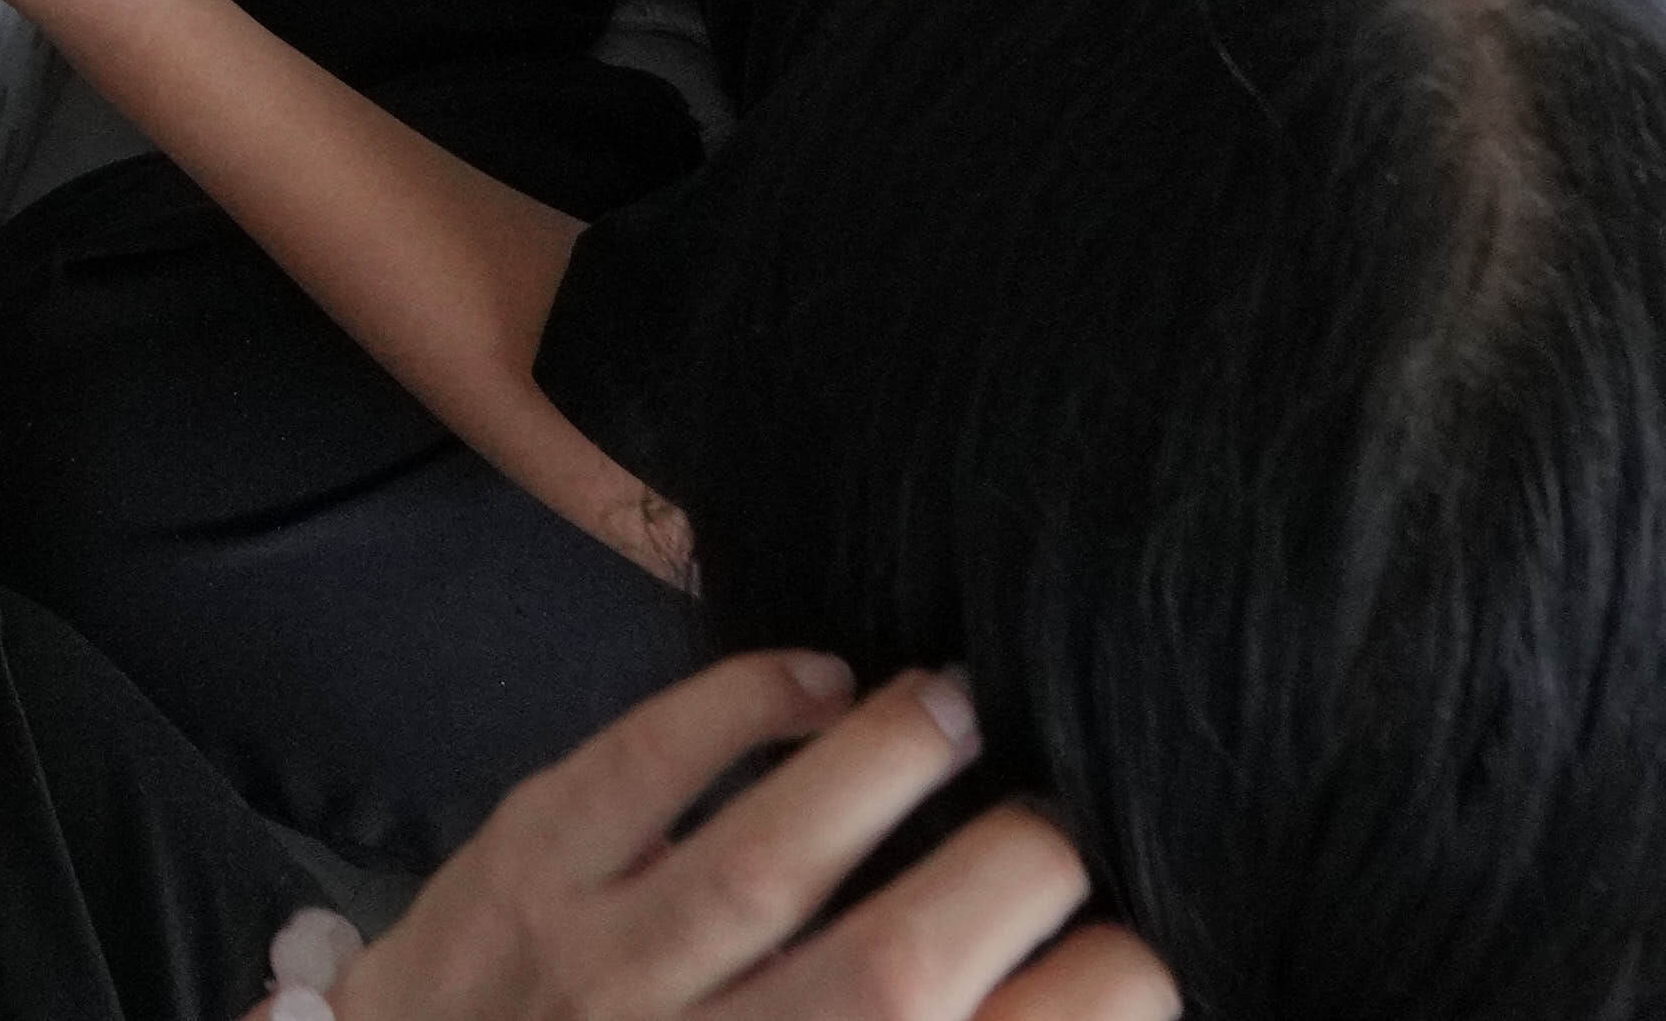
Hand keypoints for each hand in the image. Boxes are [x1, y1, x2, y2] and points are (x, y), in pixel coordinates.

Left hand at [348, 654, 1167, 1020]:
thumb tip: (1058, 985)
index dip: (1092, 1000)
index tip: (1144, 946)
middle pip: (895, 974)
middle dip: (1015, 873)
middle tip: (1069, 816)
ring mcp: (601, 975)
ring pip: (768, 859)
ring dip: (886, 766)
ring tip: (965, 704)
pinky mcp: (520, 876)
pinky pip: (637, 770)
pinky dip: (735, 708)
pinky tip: (819, 677)